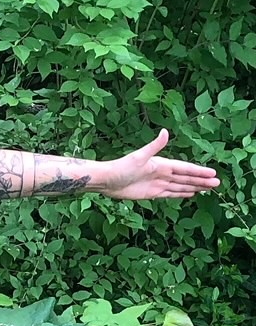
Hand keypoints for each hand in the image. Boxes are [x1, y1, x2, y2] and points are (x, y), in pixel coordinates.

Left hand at [103, 128, 219, 199]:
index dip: (199, 171)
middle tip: (217, 184)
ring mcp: (158, 184)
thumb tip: (165, 132)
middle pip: (186, 178)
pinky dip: (181, 194)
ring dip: (194, 187)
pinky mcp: (151, 193)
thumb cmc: (121, 167)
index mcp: (162, 164)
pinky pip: (170, 194)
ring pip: (180, 186)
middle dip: (201, 181)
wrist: (107, 180)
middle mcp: (162, 173)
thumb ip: (154, 146)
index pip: (185, 168)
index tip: (212, 174)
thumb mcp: (139, 156)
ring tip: (208, 189)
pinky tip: (190, 194)